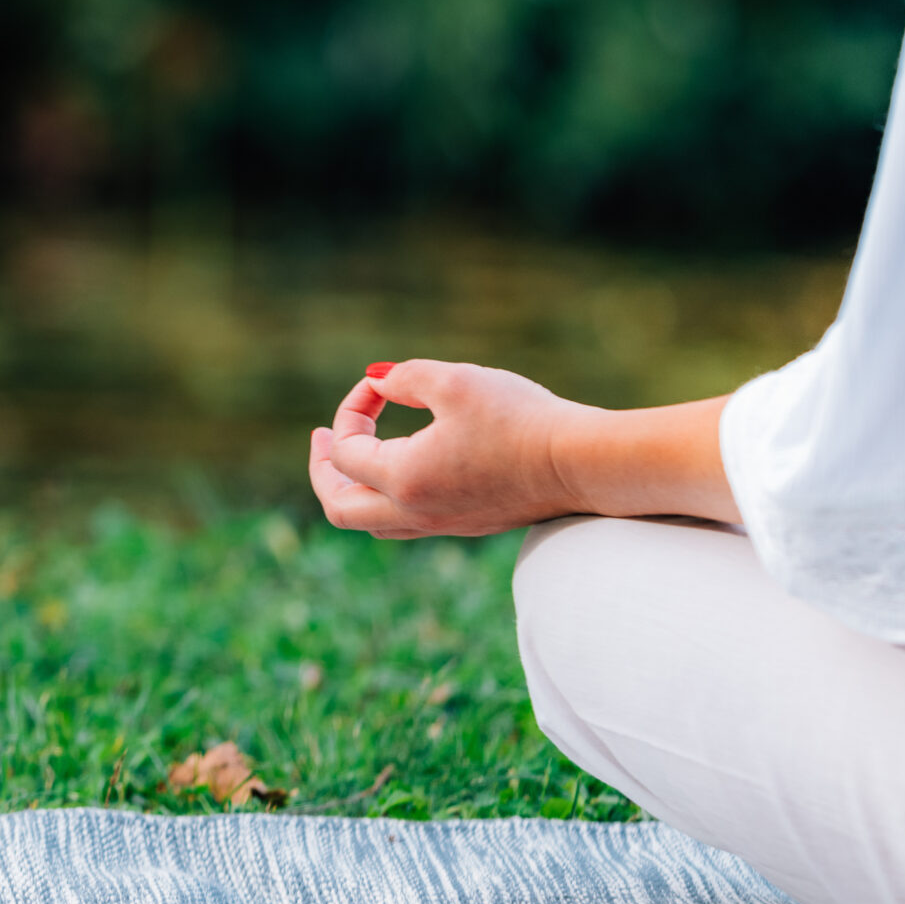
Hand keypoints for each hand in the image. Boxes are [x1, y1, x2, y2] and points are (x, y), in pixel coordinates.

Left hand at [306, 360, 599, 538]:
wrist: (582, 464)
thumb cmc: (520, 419)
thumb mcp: (456, 381)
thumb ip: (405, 378)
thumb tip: (377, 380)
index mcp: (403, 479)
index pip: (344, 450)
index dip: (351, 409)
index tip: (380, 384)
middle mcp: (417, 512)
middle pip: (340, 508)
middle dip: (323, 471)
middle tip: (322, 438)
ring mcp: (444, 525)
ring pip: (373, 523)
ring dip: (353, 488)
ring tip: (356, 454)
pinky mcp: (470, 523)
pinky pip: (407, 522)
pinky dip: (388, 496)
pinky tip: (406, 464)